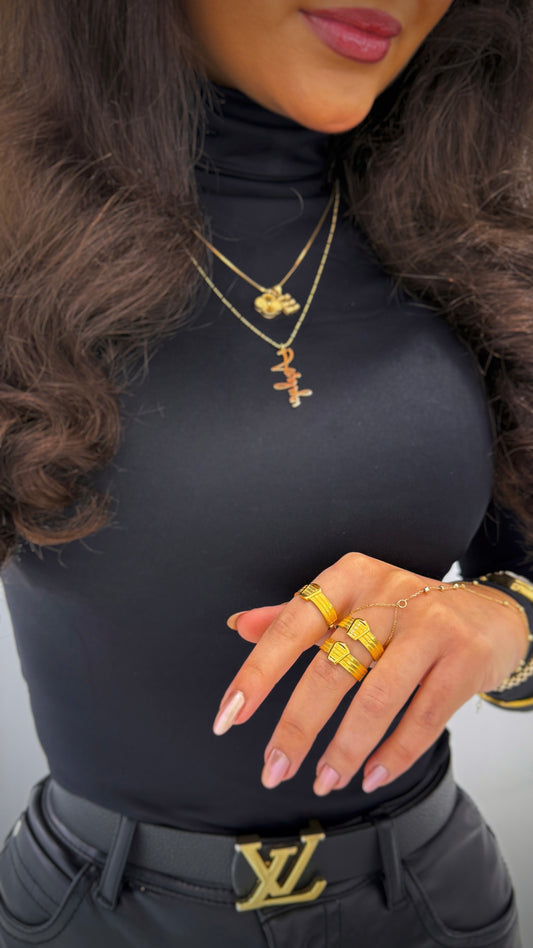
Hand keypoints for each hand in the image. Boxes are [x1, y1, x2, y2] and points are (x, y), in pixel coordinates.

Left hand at [212, 553, 528, 795]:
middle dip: (297, 727)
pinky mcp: (464, 658)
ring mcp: (429, 626)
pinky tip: (371, 775)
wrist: (490, 612)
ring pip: (376, 698)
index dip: (257, 674)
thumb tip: (240, 627)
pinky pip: (423, 716)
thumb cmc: (407, 611)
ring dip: (344, 749)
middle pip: (331, 669)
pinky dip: (395, 753)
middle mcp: (387, 595)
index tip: (228, 716)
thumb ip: (295, 615)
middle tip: (273, 769)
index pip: (292, 626)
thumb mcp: (350, 600)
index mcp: (349, 578)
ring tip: (324, 780)